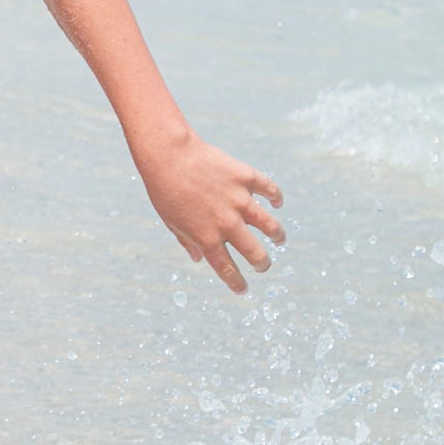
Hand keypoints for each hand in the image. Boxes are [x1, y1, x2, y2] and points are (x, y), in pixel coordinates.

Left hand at [140, 133, 285, 292]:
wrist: (169, 156)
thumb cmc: (164, 191)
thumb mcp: (171, 222)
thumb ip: (187, 242)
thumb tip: (198, 258)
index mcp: (207, 239)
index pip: (227, 269)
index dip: (237, 283)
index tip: (243, 289)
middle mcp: (227, 224)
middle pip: (255, 253)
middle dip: (262, 264)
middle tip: (263, 265)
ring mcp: (239, 201)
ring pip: (269, 225)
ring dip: (277, 235)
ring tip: (279, 238)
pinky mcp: (246, 178)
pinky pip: (269, 190)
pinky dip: (276, 197)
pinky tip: (277, 202)